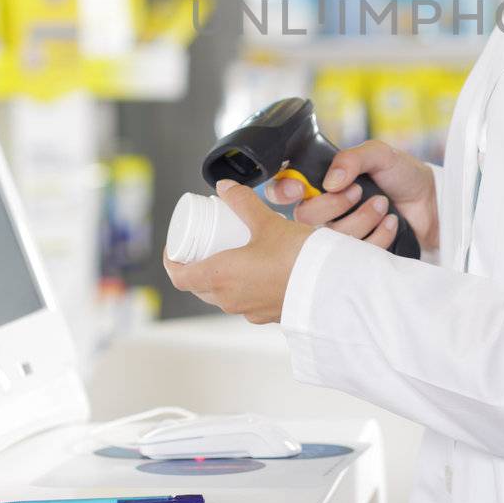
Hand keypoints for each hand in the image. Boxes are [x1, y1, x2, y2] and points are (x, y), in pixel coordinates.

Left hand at [163, 179, 318, 324]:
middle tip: (205, 244)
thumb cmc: (296, 257)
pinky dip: (242, 286)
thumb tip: (225, 186)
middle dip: (196, 266)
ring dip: (219, 277)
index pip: (179, 277)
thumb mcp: (267, 222)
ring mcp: (248, 311)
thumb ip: (243, 202)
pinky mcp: (267, 316)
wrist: (331, 287)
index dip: (172, 261)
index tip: (177, 246)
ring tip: (230, 255)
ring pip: (222, 295)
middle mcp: (229, 299)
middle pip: (199, 286)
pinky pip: (245, 301)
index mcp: (219, 277)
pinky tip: (257, 272)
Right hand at [264, 139, 438, 251]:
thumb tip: (330, 182)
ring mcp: (338, 235)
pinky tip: (391, 223)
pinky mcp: (355, 256)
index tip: (300, 189)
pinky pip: (352, 254)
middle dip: (334, 204)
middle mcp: (323, 211)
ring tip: (384, 205)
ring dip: (361, 218)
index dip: (284, 191)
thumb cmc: (402, 175)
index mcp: (321, 183)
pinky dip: (377, 236)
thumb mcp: (379, 154)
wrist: (432, 204)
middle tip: (360, 191)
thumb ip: (352, 159)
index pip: (284, 189)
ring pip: (329, 237)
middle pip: (304, 217)